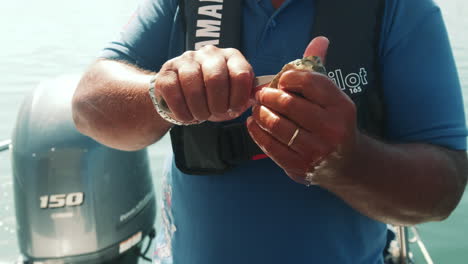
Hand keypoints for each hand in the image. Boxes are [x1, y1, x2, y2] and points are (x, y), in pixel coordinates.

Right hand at [153, 45, 253, 122]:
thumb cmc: (213, 98)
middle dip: (217, 105)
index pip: (240, 74)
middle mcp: (209, 53)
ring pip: (193, 87)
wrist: (181, 96)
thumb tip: (261, 98)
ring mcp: (185, 60)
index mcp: (231, 56)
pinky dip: (182, 112)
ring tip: (201, 116)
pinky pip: (173, 94)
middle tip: (215, 114)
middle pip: (216, 79)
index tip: (234, 109)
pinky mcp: (166, 72)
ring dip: (199, 110)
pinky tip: (187, 115)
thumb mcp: (234, 97)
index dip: (238, 98)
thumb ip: (248, 97)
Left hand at [246, 37, 357, 184]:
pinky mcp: (299, 166)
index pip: (309, 82)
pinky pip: (270, 145)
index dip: (288, 77)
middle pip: (288, 103)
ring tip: (257, 108)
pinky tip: (254, 124)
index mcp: (341, 107)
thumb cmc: (334, 123)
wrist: (346, 164)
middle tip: (260, 94)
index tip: (280, 80)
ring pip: (276, 124)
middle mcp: (331, 129)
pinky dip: (257, 132)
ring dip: (260, 113)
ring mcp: (315, 150)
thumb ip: (320, 71)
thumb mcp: (333, 97)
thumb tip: (319, 39)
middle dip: (268, 95)